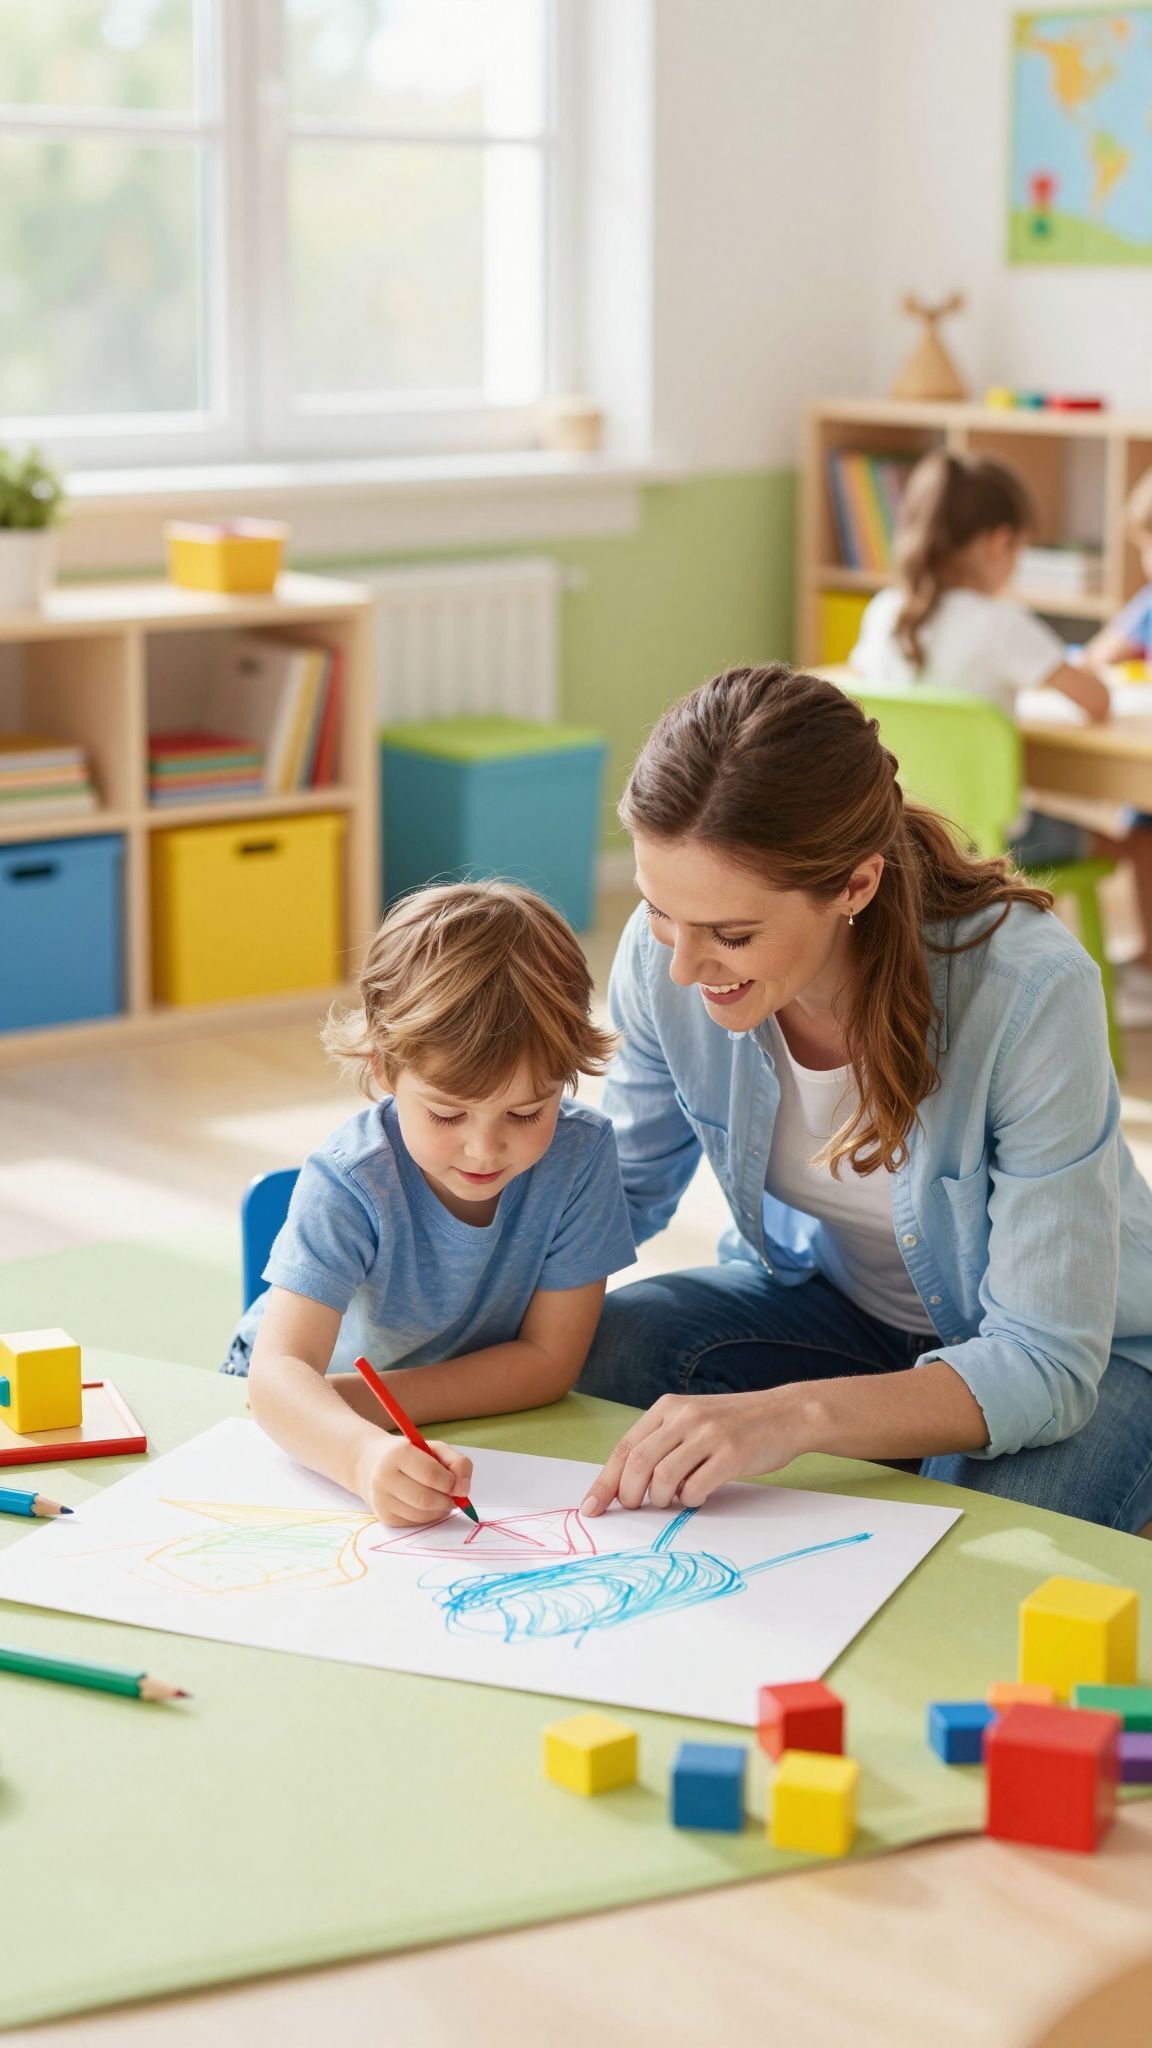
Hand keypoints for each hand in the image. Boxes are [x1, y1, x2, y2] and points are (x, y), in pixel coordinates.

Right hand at [357, 1436, 473, 1526]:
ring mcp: (381, 1499)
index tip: (456, 1482)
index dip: (451, 1482)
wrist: (372, 1465)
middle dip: (447, 1500)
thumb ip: (458, 1463)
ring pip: (421, 1515)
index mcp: (398, 1453)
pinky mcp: (384, 1516)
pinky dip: (429, 1517)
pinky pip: (414, 1523)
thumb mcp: (435, 1449)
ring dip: (440, 1510)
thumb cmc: (412, 1455)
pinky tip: (428, 1505)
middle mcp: (384, 1477)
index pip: (431, 1474)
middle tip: (453, 1495)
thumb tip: (464, 1490)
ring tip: (441, 1498)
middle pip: (425, 1499)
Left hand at [580, 1389, 804, 1515]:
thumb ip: (662, 1442)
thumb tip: (625, 1482)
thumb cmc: (734, 1423)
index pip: (625, 1448)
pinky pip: (696, 1488)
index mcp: (668, 1407)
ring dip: (662, 1499)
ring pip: (662, 1478)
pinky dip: (691, 1500)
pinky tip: (699, 1495)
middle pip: (637, 1463)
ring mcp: (709, 1434)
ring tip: (673, 1499)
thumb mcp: (692, 1419)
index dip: (604, 1481)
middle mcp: (684, 1416)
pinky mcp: (732, 1454)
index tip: (591, 1508)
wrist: (786, 1414)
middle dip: (628, 1495)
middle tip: (635, 1508)